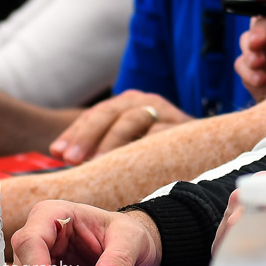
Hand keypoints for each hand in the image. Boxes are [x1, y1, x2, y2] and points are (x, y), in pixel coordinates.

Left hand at [49, 90, 191, 165]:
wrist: (208, 149)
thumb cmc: (157, 155)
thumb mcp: (125, 148)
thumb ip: (99, 151)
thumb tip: (61, 163)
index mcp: (127, 104)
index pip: (96, 114)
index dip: (75, 132)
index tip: (57, 153)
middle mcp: (145, 102)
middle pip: (111, 111)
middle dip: (87, 134)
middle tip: (69, 158)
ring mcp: (166, 111)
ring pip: (133, 117)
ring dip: (112, 140)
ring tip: (96, 163)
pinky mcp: (185, 125)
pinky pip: (162, 131)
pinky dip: (144, 144)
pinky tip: (130, 162)